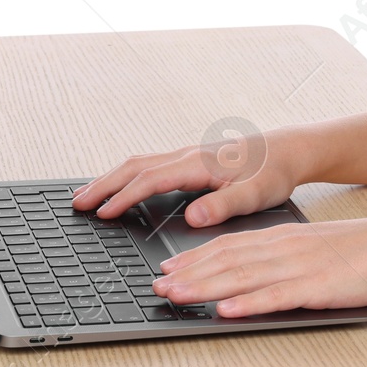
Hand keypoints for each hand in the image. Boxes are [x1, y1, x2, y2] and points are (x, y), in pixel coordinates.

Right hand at [72, 127, 306, 225]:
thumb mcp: (256, 194)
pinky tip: (121, 187)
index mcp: (198, 163)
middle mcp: (188, 155)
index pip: (151, 180)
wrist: (289, 151)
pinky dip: (127, 176)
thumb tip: (194, 216)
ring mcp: (187, 156)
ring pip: (139, 164)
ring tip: (86, 196)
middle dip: (103, 185)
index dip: (124, 197)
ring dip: (110, 179)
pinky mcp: (191, 161)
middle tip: (76, 204)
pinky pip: (149, 166)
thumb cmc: (274, 172)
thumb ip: (225, 205)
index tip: (103, 213)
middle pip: (134, 167)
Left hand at [151, 215, 366, 317]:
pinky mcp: (316, 288)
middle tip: (156, 285)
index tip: (167, 266)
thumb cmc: (362, 251)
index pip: (229, 246)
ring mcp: (298, 268)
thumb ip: (285, 257)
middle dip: (187, 274)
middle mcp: (283, 249)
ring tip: (175, 296)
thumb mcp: (316, 247)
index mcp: (283, 238)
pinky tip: (226, 311)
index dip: (194, 257)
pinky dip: (248, 305)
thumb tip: (255, 272)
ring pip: (242, 278)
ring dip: (204, 288)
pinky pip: (276, 298)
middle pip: (226, 261)